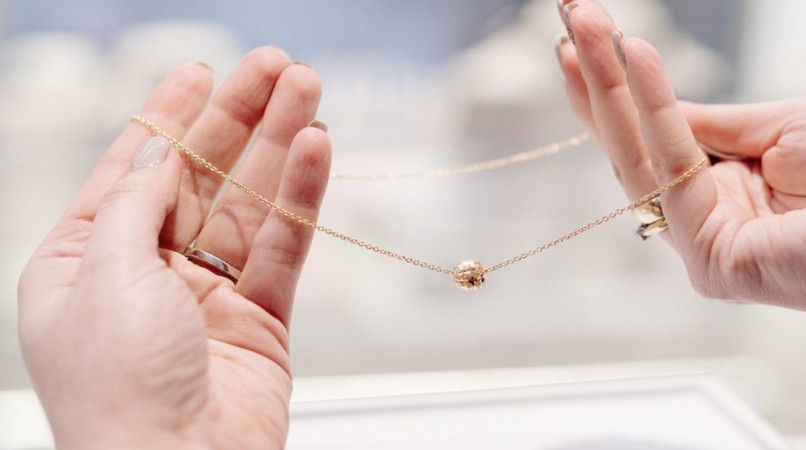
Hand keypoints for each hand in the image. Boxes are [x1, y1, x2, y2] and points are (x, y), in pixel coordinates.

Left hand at [18, 47, 329, 448]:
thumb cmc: (117, 391)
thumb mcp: (103, 274)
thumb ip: (136, 203)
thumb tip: (160, 153)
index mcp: (86, 261)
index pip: (133, 169)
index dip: (168, 115)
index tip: (202, 71)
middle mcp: (147, 272)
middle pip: (200, 178)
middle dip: (238, 120)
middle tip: (277, 68)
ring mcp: (207, 296)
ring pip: (248, 206)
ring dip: (278, 149)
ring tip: (307, 94)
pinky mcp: (260, 319)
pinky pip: (282, 248)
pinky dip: (300, 201)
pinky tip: (315, 155)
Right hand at [554, 0, 805, 306]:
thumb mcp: (773, 129)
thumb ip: (707, 123)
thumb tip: (646, 97)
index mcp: (719, 194)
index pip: (654, 141)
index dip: (619, 92)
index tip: (593, 40)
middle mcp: (703, 221)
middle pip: (632, 149)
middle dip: (597, 82)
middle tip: (571, 22)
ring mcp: (701, 247)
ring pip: (636, 160)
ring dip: (605, 87)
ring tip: (582, 31)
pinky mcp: (709, 266)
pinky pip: (671, 172)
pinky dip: (651, 108)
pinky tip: (632, 56)